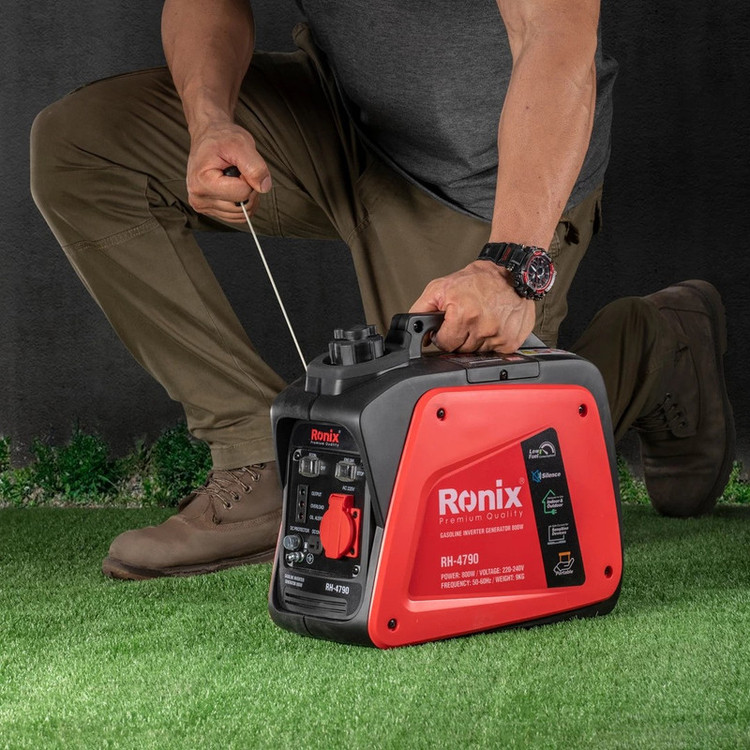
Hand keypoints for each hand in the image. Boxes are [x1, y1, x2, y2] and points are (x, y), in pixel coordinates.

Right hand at [186, 120, 271, 223]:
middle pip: (242, 206)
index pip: (243, 193)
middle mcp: (199, 198)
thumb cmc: (221, 138)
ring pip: (241, 214)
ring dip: (246, 196)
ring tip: (236, 177)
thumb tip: (264, 187)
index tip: (240, 165)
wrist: (208, 136)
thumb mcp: (241, 144)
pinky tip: (234, 186)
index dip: (249, 178)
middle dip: (249, 188)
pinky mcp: (210, 210)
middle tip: (240, 170)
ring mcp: (203, 206)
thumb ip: (255, 166)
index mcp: (202, 182)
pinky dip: (242, 202)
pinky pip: (236, 216)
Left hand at [409, 261, 534, 352]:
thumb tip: (418, 335)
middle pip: (461, 350)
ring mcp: (499, 336)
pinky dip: (492, 341)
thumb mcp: (439, 288)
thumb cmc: (478, 280)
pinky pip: (494, 352)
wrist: (510, 273)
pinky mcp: (511, 342)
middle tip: (467, 319)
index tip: (451, 325)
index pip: (445, 344)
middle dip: (460, 337)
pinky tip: (493, 325)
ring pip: (477, 352)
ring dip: (476, 339)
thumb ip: (421, 311)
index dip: (444, 335)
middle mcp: (483, 327)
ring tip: (481, 320)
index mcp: (464, 315)